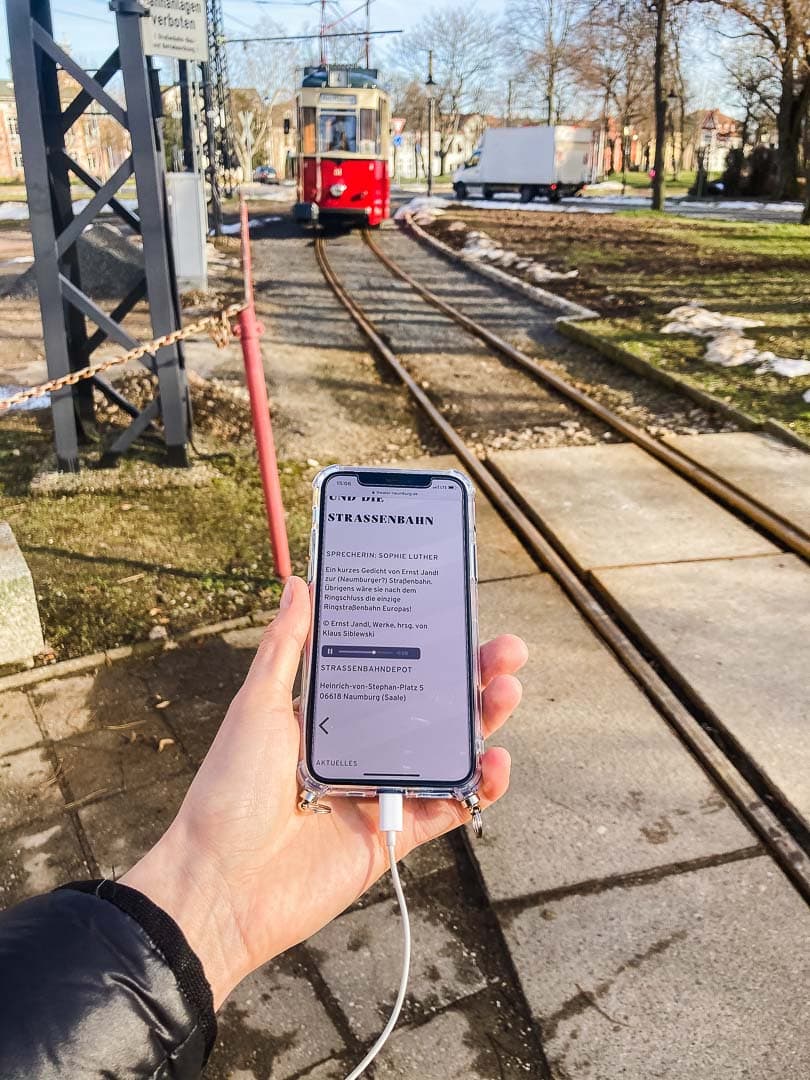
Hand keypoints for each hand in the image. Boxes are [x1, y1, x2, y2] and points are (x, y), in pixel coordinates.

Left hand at [121, 577, 526, 1007]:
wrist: (220, 886)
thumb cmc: (228, 792)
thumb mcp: (257, 707)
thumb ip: (286, 647)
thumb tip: (300, 585)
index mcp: (329, 712)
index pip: (390, 666)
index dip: (425, 642)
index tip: (455, 614)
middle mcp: (360, 746)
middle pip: (430, 704)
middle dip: (471, 675)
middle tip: (505, 650)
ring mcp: (380, 789)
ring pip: (447, 749)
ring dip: (483, 722)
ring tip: (506, 693)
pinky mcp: (395, 833)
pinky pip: (449, 805)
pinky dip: (478, 787)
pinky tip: (494, 763)